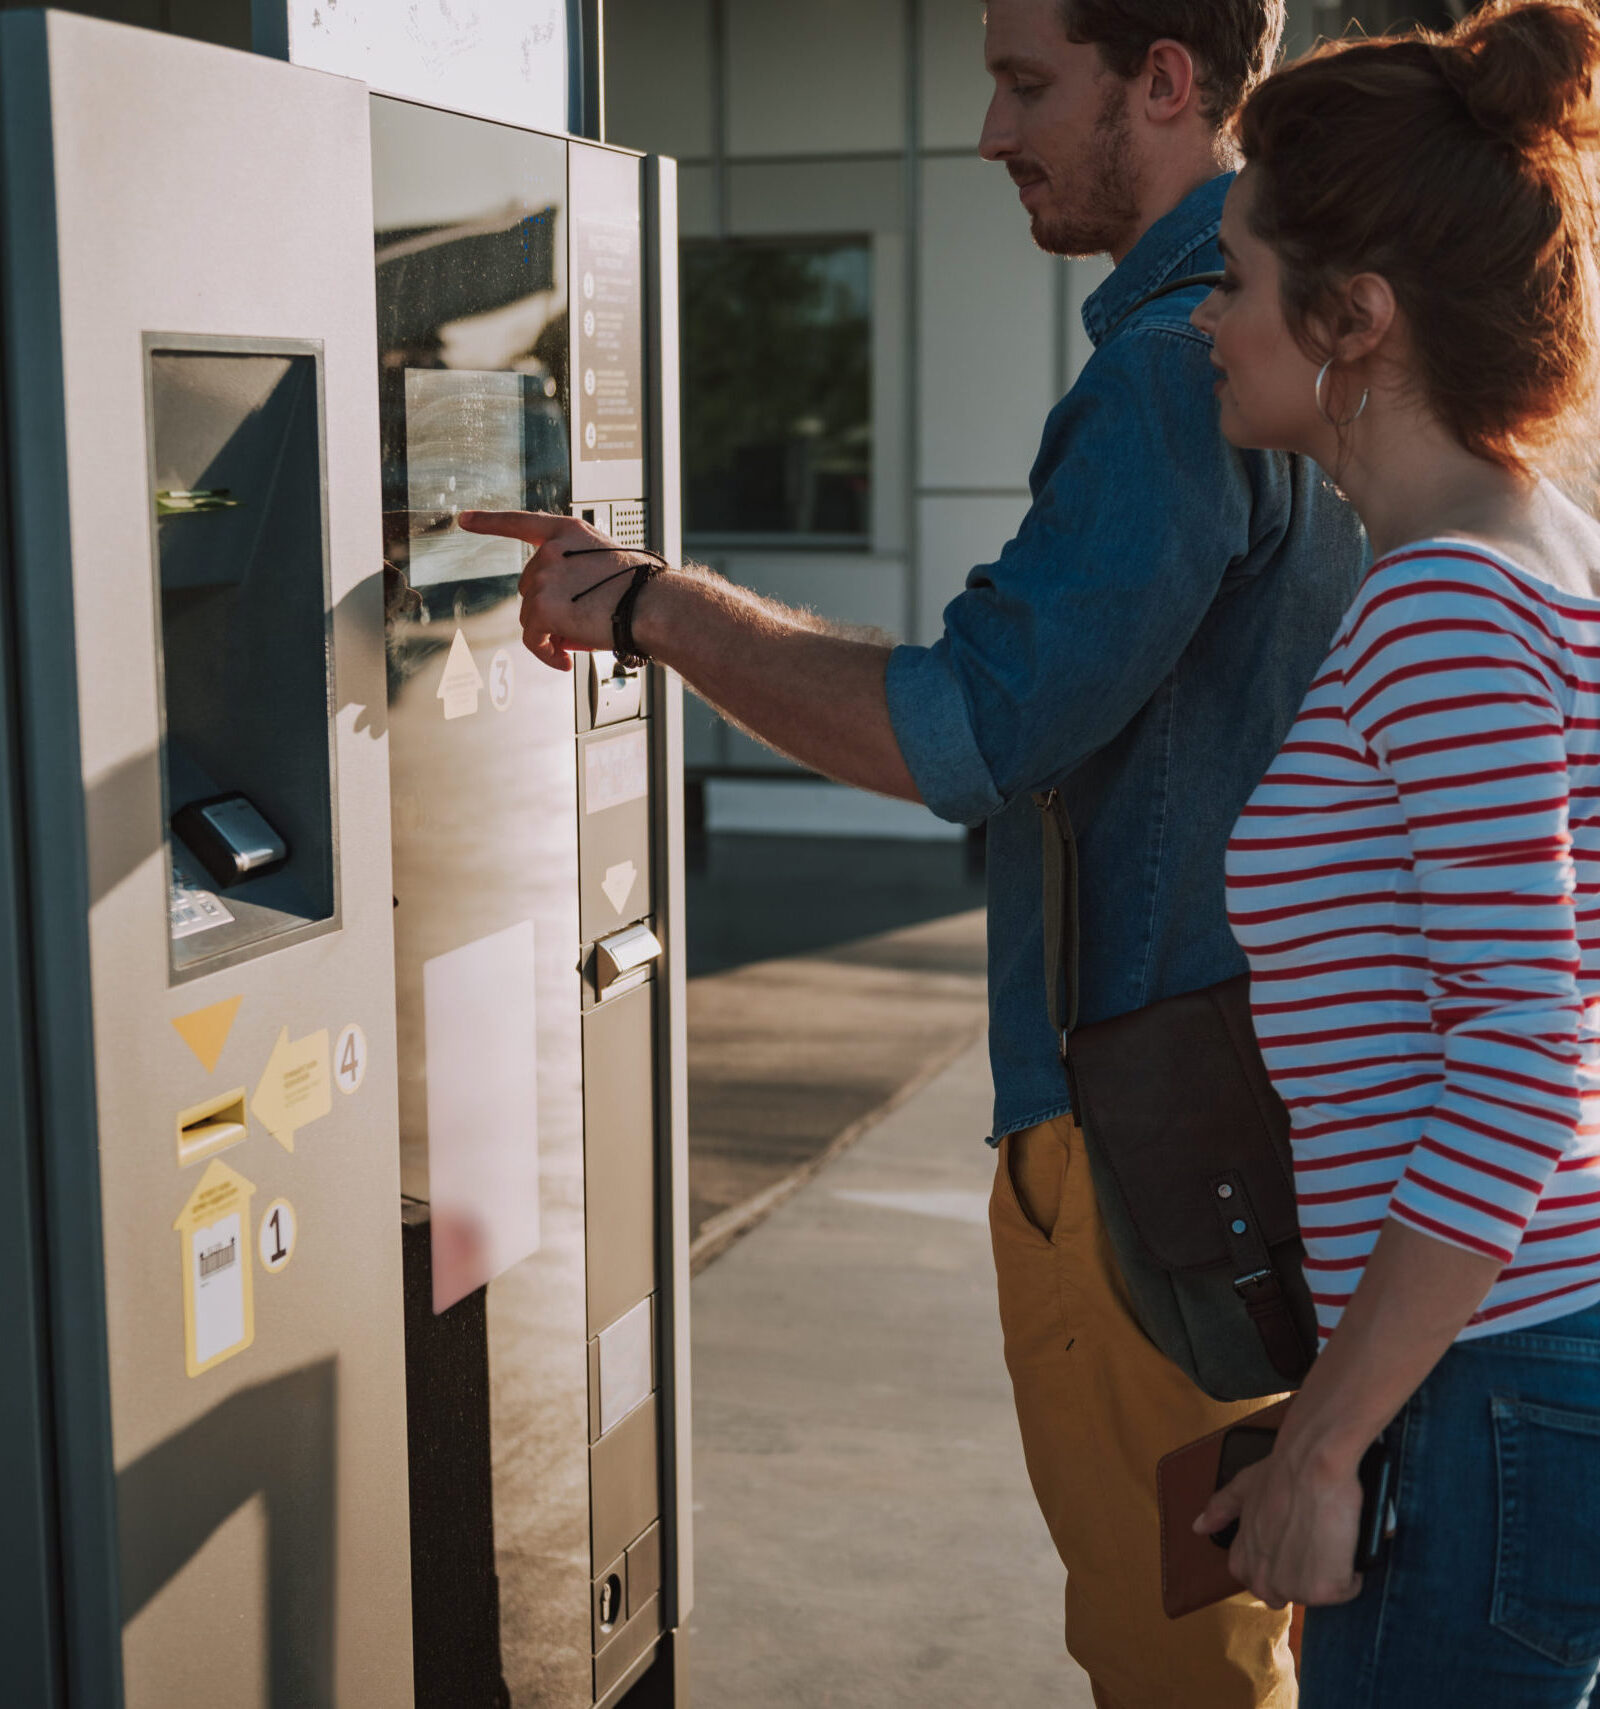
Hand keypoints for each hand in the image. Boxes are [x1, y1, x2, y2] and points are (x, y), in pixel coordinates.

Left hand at [457, 508, 642, 671]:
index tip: (465, 519)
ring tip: (580, 641)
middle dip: (547, 609)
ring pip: (529, 616)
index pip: (520, 522)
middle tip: (575, 624)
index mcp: (568, 532)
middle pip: (528, 587)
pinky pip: (533, 639)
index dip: (490, 521)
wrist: (653, 606)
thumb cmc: (643, 590)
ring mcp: (543, 578)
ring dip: (549, 633)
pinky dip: (546, 654)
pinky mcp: (541, 608)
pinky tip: (565, 661)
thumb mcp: (607, 563)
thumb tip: (561, 612)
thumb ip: (578, 571)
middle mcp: (551, 551)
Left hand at [1194, 1440, 1365, 1608]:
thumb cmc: (1281, 1472)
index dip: (1280, 1565)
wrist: (1311, 1464)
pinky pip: (1345, 1589)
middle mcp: (1264, 1582)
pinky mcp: (1325, 1590)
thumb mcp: (1243, 1487)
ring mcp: (1294, 1589)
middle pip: (1290, 1595)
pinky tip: (1345, 1543)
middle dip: (1305, 1574)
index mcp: (1243, 1563)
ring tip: (1330, 1537)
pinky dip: (1350, 1571)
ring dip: (1329, 1572)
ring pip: (1319, 1594)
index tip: (1293, 1544)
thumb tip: (1199, 1526)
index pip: (1259, 1584)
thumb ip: (1221, 1509)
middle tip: (1316, 1541)